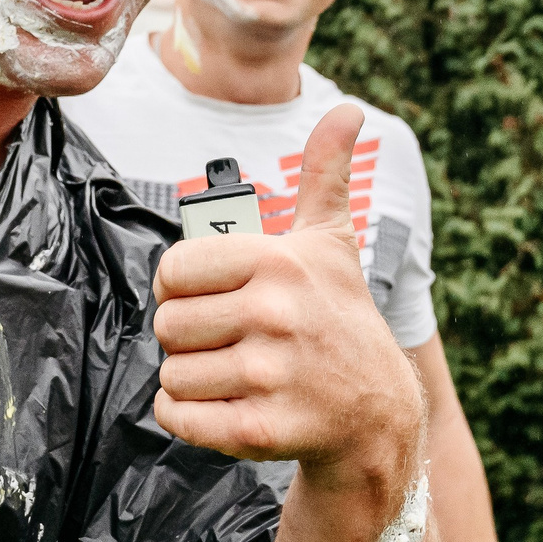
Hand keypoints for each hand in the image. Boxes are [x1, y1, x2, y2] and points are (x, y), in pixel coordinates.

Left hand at [151, 105, 422, 486]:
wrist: (376, 412)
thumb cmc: (340, 318)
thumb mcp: (332, 244)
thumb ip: (325, 175)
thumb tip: (346, 111)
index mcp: (277, 263)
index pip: (173, 268)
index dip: (181, 286)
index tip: (209, 297)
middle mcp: (273, 315)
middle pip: (166, 325)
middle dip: (186, 338)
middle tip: (227, 342)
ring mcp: (268, 376)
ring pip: (170, 374)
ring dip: (190, 379)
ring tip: (233, 374)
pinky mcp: (259, 430)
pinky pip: (178, 417)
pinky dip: (187, 417)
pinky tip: (223, 407)